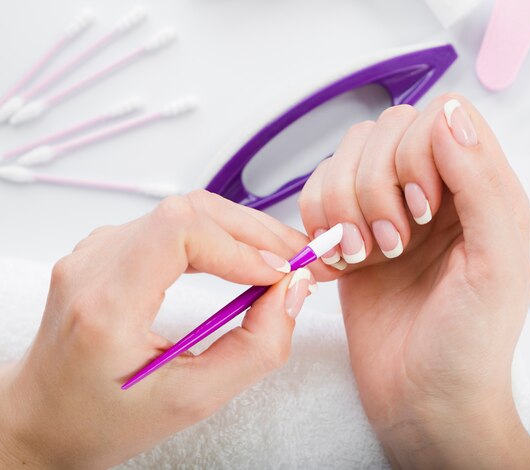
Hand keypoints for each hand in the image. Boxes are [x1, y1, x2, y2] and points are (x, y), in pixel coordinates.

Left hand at [0, 191, 319, 468]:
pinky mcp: (109, 250)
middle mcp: (93, 265)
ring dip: (241, 231)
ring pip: (185, 211)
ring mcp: (97, 251)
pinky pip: (172, 225)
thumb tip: (292, 292)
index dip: (240, 245)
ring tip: (280, 259)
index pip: (179, 232)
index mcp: (105, 304)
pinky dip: (217, 236)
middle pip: (189, 212)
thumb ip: (255, 348)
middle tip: (299, 259)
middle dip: (255, 232)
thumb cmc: (102, 419)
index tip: (280, 274)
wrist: (44, 417)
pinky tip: (242, 258)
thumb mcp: (192, 400)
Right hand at [299, 95, 529, 467]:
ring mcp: (384, 212)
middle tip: (390, 244)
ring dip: (341, 207)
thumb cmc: (468, 346)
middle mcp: (429, 192)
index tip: (420, 209)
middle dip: (374, 187)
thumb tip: (448, 116)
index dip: (417, 151)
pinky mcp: (347, 236)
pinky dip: (316, 225)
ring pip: (342, 160)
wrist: (422, 400)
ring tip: (362, 256)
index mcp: (478, 190)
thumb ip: (482, 186)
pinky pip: (316, 197)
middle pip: (382, 132)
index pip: (438, 116)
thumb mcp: (497, 266)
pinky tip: (338, 264)